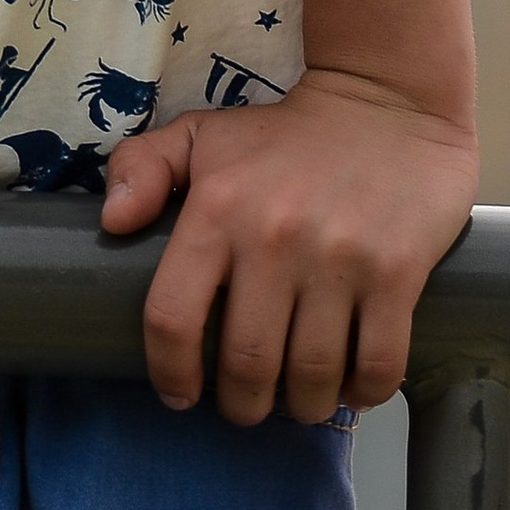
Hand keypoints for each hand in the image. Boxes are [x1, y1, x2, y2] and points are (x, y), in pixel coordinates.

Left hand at [100, 67, 475, 424]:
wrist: (386, 103)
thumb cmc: (283, 135)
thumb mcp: (202, 134)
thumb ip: (142, 167)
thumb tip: (112, 223)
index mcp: (217, 207)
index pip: (172, 317)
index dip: (169, 372)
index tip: (181, 393)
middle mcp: (274, 237)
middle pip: (247, 365)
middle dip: (243, 403)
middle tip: (248, 402)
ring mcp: (340, 258)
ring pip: (313, 377)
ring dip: (303, 406)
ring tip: (299, 399)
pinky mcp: (398, 272)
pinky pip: (377, 367)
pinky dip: (363, 394)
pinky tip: (351, 386)